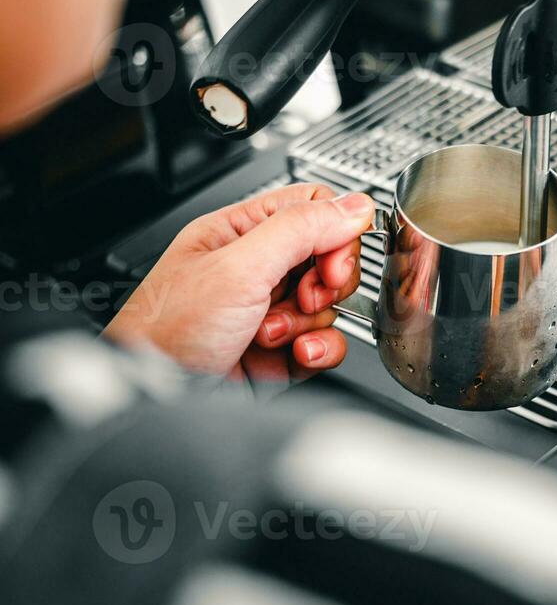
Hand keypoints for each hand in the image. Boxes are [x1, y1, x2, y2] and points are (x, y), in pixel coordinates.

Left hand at [104, 183, 374, 384]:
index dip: (334, 234)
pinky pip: (326, 342)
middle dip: (325, 284)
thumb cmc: (168, 330)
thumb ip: (300, 230)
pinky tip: (295, 355)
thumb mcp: (239, 268)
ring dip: (309, 323)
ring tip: (270, 333)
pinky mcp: (283, 351)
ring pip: (329, 305)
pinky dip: (320, 351)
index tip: (331, 262)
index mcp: (240, 232)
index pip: (312, 209)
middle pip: (329, 258)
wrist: (155, 397)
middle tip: (306, 297)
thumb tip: (355, 207)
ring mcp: (272, 312)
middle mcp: (257, 269)